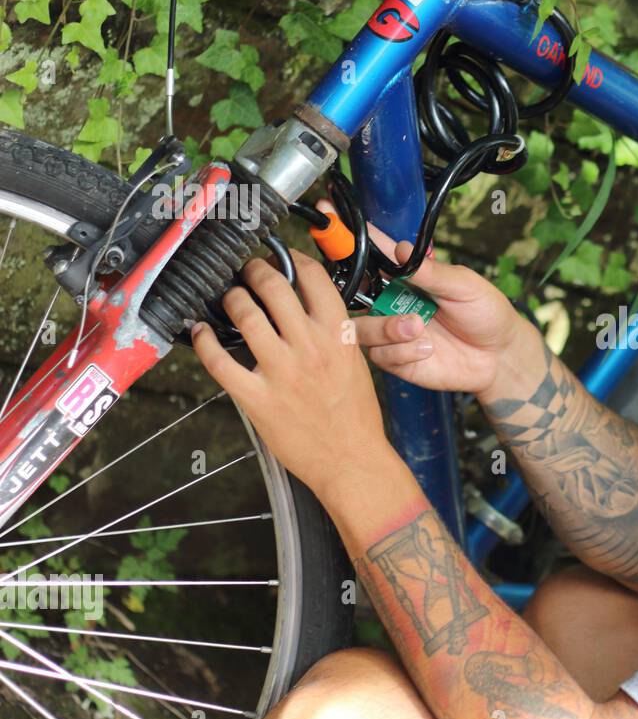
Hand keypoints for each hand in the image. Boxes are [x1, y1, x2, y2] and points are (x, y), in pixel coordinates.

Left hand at [190, 248, 393, 500]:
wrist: (352, 460)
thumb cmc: (356, 416)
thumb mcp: (355, 362)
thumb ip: (333, 332)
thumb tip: (305, 309)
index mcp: (339, 335)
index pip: (313, 277)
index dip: (292, 259)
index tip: (283, 259)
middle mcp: (310, 346)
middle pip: (273, 286)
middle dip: (254, 270)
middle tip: (247, 272)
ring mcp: (282, 371)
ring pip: (244, 315)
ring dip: (230, 299)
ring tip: (228, 298)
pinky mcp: (258, 397)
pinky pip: (219, 361)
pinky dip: (203, 341)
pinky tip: (200, 332)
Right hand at [355, 223, 530, 396]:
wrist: (500, 356)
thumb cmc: (485, 313)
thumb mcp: (464, 285)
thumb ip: (431, 271)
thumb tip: (403, 249)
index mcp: (404, 277)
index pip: (370, 253)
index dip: (345, 236)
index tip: (328, 215)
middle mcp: (391, 302)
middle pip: (351, 294)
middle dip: (357, 294)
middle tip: (386, 298)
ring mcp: (391, 332)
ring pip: (360, 328)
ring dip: (387, 328)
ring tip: (420, 327)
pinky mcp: (396, 360)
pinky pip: (380, 356)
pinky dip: (402, 352)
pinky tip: (427, 349)